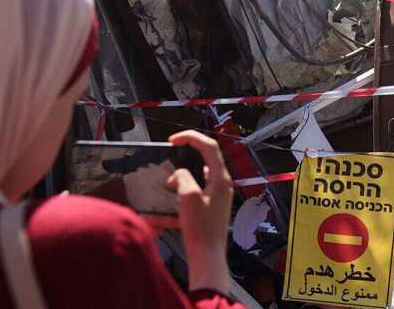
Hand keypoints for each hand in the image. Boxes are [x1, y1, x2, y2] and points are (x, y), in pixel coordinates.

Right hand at [167, 130, 234, 291]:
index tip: (173, 140)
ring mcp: (219, 194)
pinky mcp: (212, 204)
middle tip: (172, 152)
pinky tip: (175, 195)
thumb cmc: (200, 229)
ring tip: (171, 182)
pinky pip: (198, 186)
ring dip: (185, 172)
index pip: (209, 146)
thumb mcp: (188, 197)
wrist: (207, 254)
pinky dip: (186, 185)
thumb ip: (183, 177)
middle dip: (187, 153)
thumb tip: (179, 175)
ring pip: (201, 172)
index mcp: (221, 178)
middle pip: (207, 156)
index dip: (191, 138)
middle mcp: (223, 183)